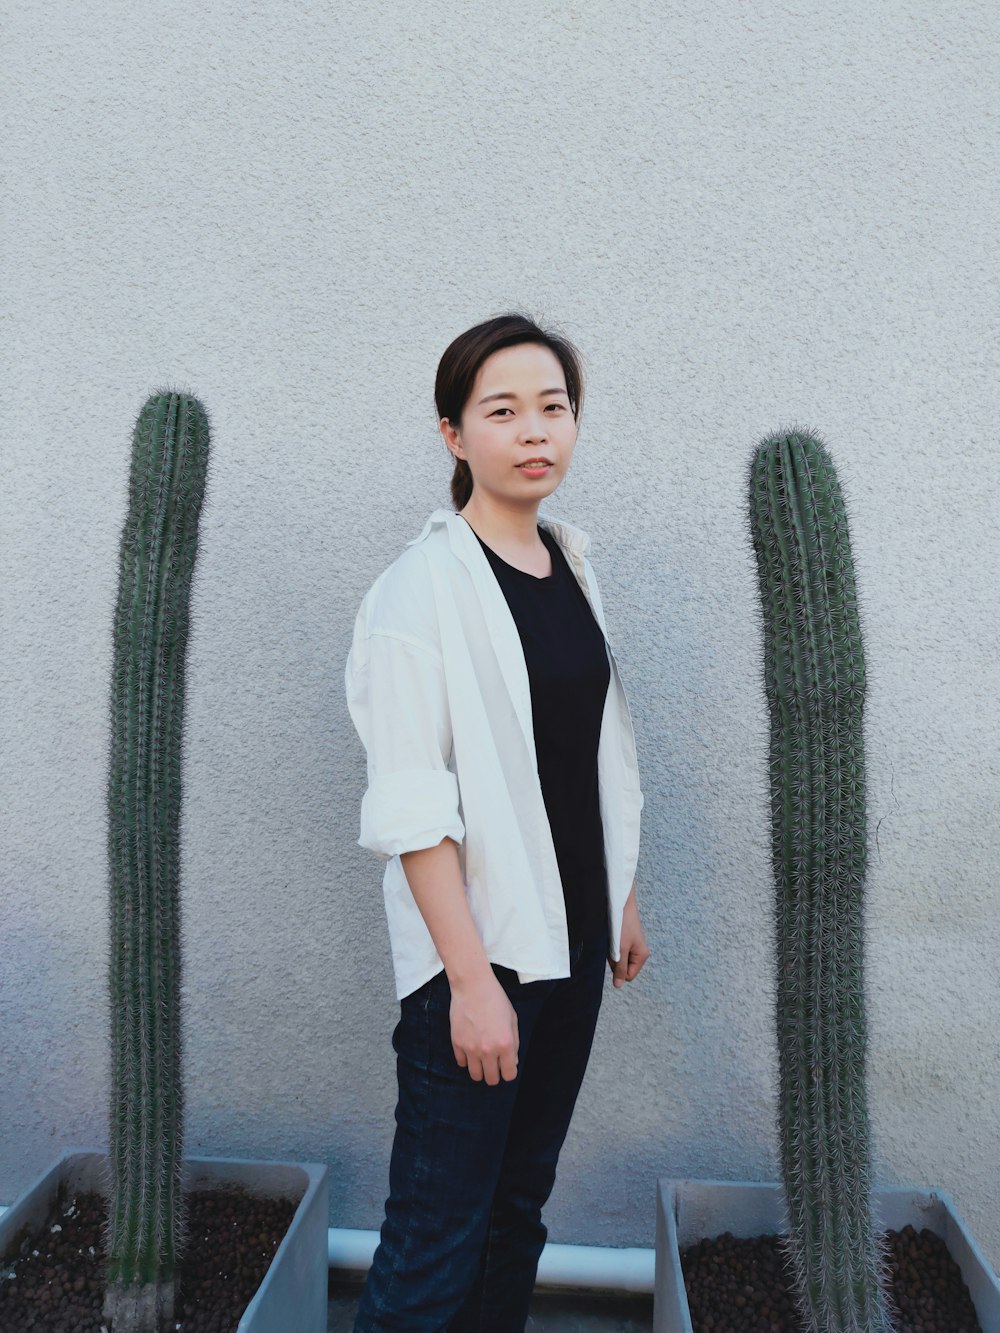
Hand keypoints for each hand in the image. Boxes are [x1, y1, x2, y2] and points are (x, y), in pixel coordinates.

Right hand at [449, 970, 519, 1084]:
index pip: (509, 1075)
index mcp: (505, 1044)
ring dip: (480, 1070)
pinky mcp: (457, 1043)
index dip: (509, 1072)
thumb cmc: (495, 999)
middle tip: (494, 1065)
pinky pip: (461, 1063)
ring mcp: (471, 1048)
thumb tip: (513, 1062)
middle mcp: (488, 1050)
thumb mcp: (512, 1019)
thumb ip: (514, 1043)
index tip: (507, 1066)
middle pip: (491, 1079)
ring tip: (482, 1060)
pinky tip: (470, 1049)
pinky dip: (466, 1060)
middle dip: (495, 1075)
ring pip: (475, 1075)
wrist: (472, 985)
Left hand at [610, 888, 649, 988]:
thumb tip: (618, 986)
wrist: (619, 902)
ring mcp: (631, 946)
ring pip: (617, 958)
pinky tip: (610, 936)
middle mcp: (638, 952)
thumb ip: (619, 968)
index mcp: (642, 956)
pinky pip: (615, 950)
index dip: (618, 969)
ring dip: (611, 952)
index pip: (628, 976)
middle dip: (614, 960)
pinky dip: (610, 945)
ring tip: (611, 939)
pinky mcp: (624, 939)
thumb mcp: (620, 948)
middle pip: (622, 967)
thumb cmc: (622, 924)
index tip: (615, 954)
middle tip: (613, 945)